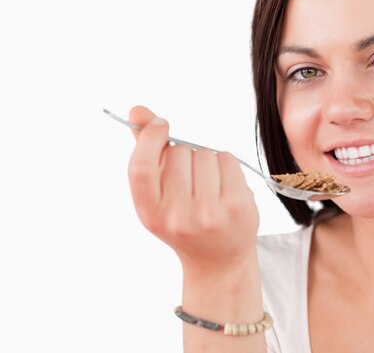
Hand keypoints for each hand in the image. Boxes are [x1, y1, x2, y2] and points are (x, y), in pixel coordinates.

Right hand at [127, 106, 259, 275]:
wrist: (219, 261)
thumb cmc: (184, 220)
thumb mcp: (158, 196)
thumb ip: (147, 152)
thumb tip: (137, 111)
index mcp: (150, 213)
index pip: (140, 166)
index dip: (149, 138)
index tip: (160, 125)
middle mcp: (177, 217)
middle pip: (178, 153)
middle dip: (184, 155)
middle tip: (190, 181)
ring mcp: (208, 213)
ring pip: (204, 154)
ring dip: (207, 160)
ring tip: (208, 186)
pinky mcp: (236, 206)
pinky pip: (227, 159)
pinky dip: (226, 165)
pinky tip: (224, 186)